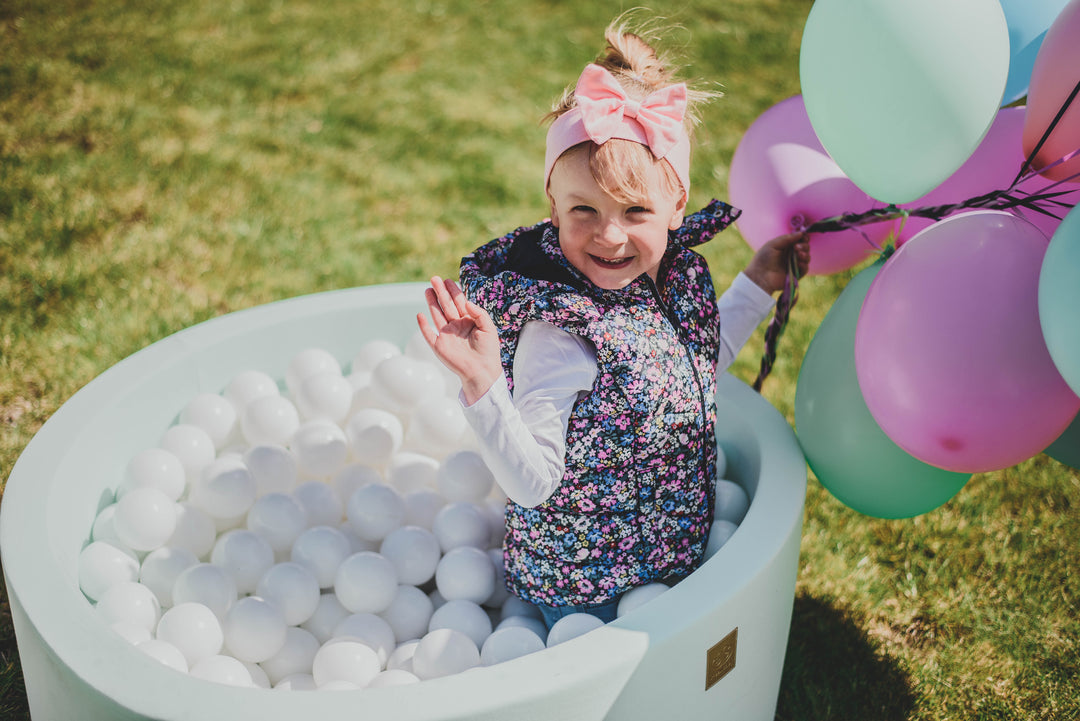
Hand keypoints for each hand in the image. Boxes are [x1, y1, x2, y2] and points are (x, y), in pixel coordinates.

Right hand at [416, 276, 502, 405]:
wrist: (482, 372)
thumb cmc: (488, 351)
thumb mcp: (489, 328)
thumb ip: (479, 313)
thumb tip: (467, 302)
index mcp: (468, 322)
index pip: (459, 303)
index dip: (454, 292)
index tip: (448, 280)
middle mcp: (456, 327)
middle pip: (447, 306)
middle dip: (441, 292)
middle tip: (434, 278)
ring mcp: (447, 336)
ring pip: (437, 315)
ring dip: (432, 303)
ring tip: (427, 289)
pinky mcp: (439, 347)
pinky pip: (428, 334)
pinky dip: (423, 326)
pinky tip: (420, 315)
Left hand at [743, 231, 809, 294]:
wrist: (760, 277)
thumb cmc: (763, 259)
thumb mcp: (772, 245)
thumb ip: (786, 238)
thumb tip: (801, 233)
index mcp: (785, 247)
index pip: (798, 240)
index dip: (803, 237)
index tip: (803, 236)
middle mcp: (790, 255)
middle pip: (804, 248)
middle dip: (804, 245)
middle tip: (797, 247)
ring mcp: (794, 265)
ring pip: (806, 257)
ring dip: (805, 254)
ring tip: (799, 254)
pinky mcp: (796, 274)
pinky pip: (805, 269)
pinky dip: (804, 265)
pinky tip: (799, 263)